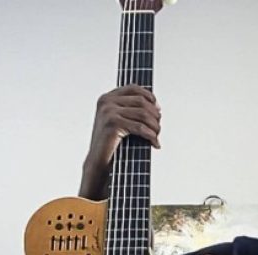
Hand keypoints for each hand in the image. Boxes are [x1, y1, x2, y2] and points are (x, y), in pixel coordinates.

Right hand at [79, 84, 161, 199]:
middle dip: (154, 115)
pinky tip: (155, 143)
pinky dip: (151, 136)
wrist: (98, 163)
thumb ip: (131, 111)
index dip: (150, 97)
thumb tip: (157, 108)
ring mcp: (108, 112)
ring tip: (157, 136)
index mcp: (107, 98)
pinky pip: (140, 127)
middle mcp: (107, 102)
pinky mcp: (113, 124)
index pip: (134, 88)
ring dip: (155, 126)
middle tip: (158, 128)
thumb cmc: (111, 145)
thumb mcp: (121, 122)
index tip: (158, 109)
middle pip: (141, 101)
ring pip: (143, 114)